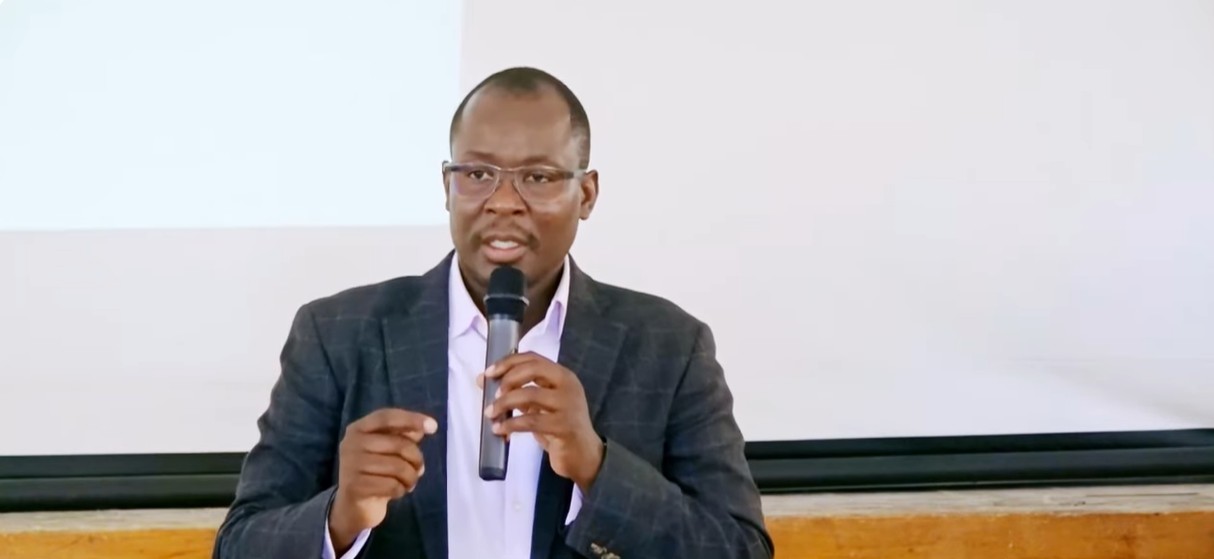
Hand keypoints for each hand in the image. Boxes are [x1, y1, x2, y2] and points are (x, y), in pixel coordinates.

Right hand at [328, 408, 436, 553]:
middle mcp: (351, 443)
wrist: (354, 504)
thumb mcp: (387, 450)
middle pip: (399, 444)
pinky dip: (401, 490)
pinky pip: (392, 485)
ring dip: (411, 478)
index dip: (411, 419)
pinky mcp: (354, 487)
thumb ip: (403, 435)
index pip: (387, 417)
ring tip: (409, 482)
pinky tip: (397, 491)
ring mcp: (350, 465)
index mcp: (359, 429)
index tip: (433, 426)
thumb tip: (425, 426)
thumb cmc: (376, 471)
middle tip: (419, 469)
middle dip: (417, 459)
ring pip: (398, 467)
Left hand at [478, 352, 603, 490]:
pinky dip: (510, 424)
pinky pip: (531, 421)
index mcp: (563, 375)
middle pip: (533, 369)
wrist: (584, 455)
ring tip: (491, 414)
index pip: (533, 358)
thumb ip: (517, 391)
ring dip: (504, 403)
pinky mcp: (563, 425)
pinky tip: (500, 430)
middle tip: (492, 394)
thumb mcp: (540, 406)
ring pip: (529, 394)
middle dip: (507, 379)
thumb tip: (483, 380)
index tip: (488, 373)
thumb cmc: (559, 428)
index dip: (508, 362)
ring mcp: (568, 405)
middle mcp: (568, 385)